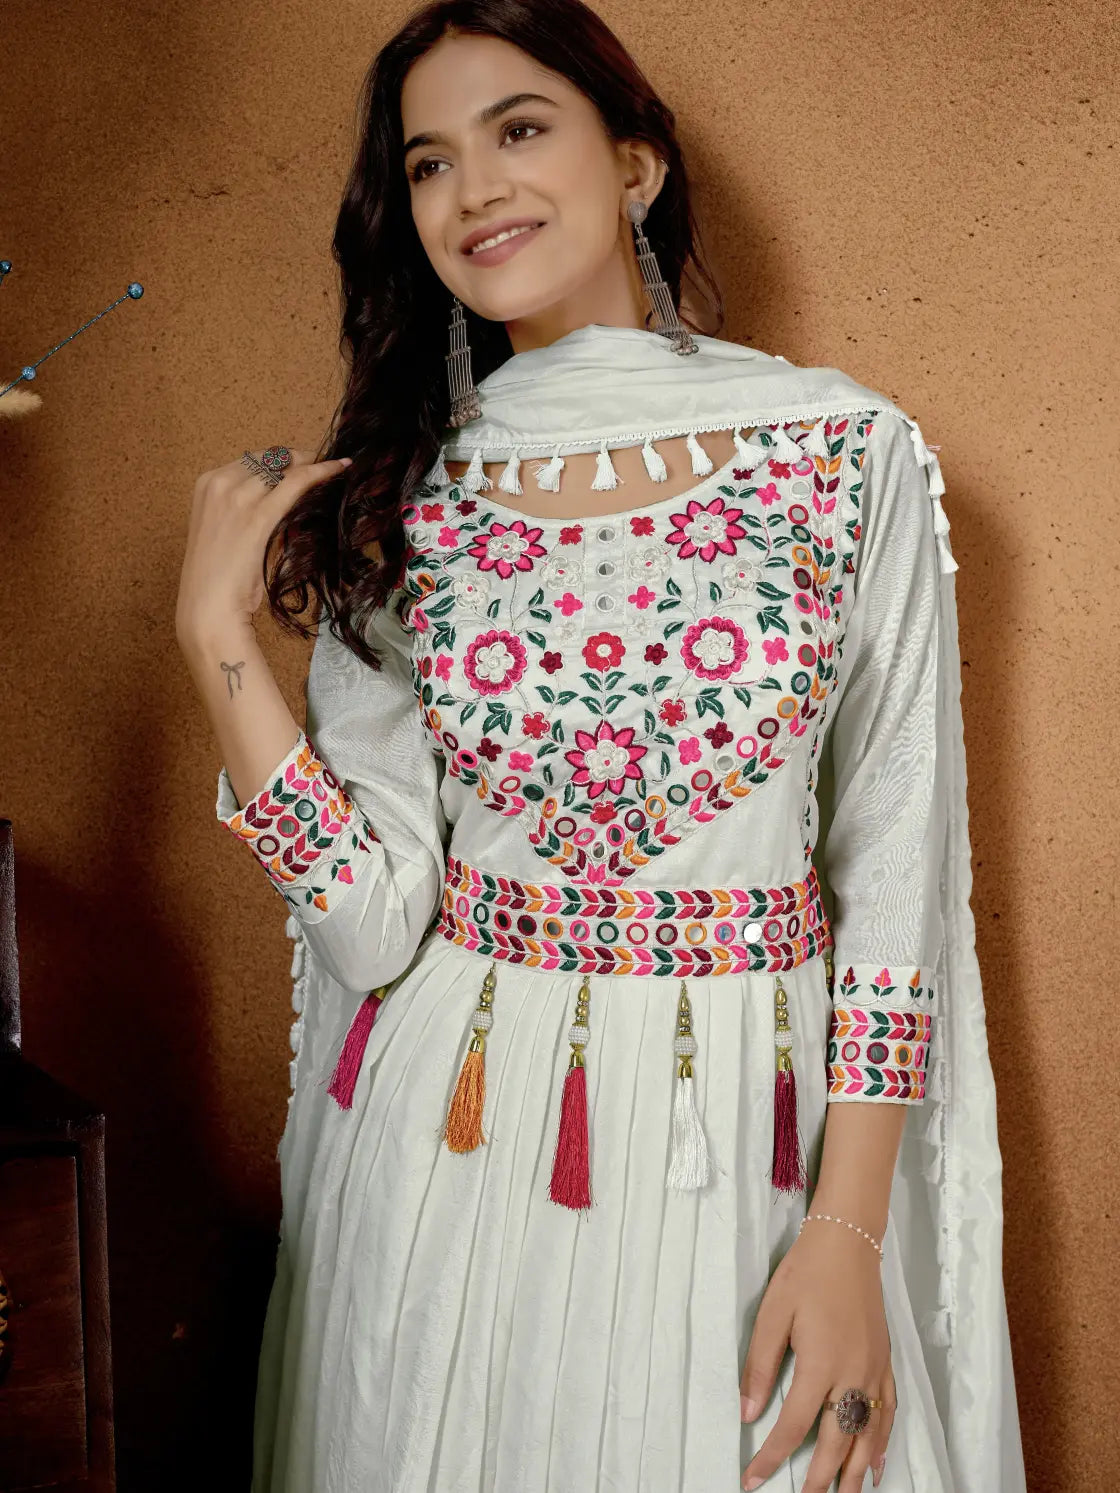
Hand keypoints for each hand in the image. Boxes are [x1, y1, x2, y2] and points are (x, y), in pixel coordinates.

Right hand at [175, 446, 349, 640]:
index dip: (281, 460)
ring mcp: (237, 496)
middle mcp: (219, 483)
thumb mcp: (229, 532)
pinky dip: (321, 471)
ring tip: (334, 468)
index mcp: (207, 484)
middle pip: (269, 458)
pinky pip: (297, 481)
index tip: (302, 461)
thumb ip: (249, 511)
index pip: (252, 460)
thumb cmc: (219, 579)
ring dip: (311, 464)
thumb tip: (286, 500)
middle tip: (323, 464)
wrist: (208, 607)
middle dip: (298, 458)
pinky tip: (340, 467)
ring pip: (284, 466)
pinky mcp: (259, 514)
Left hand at [740, 1222, 895, 1490]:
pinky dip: (882, 1444)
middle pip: (836, 1443)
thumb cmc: (806, 1273)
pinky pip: (888, 1415)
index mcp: (821, 1365)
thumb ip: (760, 1366)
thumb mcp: (773, 1314)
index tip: (752, 1480)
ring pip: (867, 1437)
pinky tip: (874, 1462)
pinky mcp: (885, 1364)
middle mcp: (852, 1376)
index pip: (792, 1425)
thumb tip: (748, 1413)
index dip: (771, 1457)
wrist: (847, 1243)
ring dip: (854, 1473)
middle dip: (819, 1480)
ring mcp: (874, 1372)